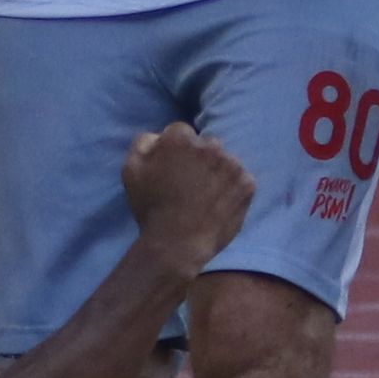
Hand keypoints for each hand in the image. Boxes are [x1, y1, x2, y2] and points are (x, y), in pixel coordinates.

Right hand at [118, 121, 253, 266]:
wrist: (177, 245)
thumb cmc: (151, 208)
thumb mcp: (131, 171)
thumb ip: (143, 143)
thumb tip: (158, 136)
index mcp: (180, 138)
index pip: (180, 132)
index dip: (174, 151)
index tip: (172, 169)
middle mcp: (210, 145)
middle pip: (205, 144)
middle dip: (198, 158)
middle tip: (190, 184)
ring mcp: (232, 164)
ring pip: (225, 161)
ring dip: (217, 172)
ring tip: (205, 197)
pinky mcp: (247, 184)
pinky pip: (240, 179)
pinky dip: (232, 189)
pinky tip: (218, 204)